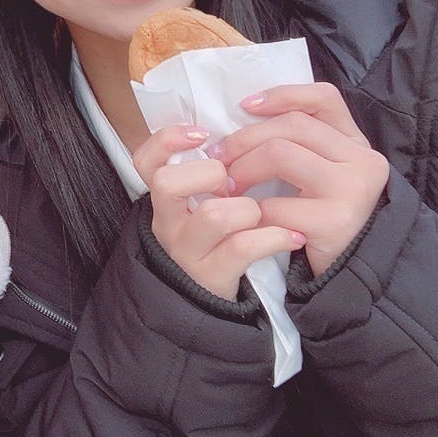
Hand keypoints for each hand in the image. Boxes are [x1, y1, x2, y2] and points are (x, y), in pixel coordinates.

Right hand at [133, 125, 307, 300]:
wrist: (216, 304)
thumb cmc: (219, 240)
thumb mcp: (204, 204)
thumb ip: (210, 173)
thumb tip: (240, 132)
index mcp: (166, 199)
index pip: (145, 160)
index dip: (167, 140)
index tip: (202, 134)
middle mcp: (167, 223)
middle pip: (167, 183)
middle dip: (209, 174)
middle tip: (232, 184)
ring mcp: (187, 251)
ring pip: (213, 214)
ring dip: (248, 209)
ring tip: (262, 214)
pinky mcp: (211, 276)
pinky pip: (243, 247)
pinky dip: (274, 237)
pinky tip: (292, 235)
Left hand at [212, 83, 388, 275]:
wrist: (353, 271)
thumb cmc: (326, 216)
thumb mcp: (322, 173)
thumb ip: (300, 144)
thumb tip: (243, 115)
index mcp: (356, 143)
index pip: (324, 98)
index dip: (283, 95)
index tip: (245, 105)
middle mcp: (362, 160)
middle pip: (291, 126)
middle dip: (245, 139)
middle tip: (219, 158)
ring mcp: (352, 189)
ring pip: (280, 154)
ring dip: (243, 169)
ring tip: (228, 186)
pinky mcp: (335, 221)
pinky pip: (277, 205)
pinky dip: (254, 211)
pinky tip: (247, 219)